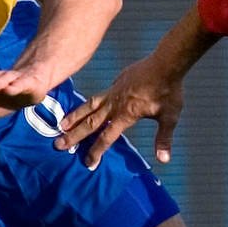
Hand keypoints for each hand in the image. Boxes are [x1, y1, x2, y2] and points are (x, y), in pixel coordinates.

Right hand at [55, 53, 186, 168]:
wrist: (165, 63)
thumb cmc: (169, 90)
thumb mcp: (169, 117)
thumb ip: (163, 138)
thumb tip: (164, 160)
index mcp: (126, 114)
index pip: (106, 137)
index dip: (96, 151)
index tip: (87, 163)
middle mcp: (114, 104)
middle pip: (90, 123)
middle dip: (74, 136)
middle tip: (58, 145)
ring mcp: (113, 92)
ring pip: (89, 106)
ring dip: (74, 117)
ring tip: (61, 125)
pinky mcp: (116, 83)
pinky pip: (97, 96)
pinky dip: (88, 103)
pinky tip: (85, 106)